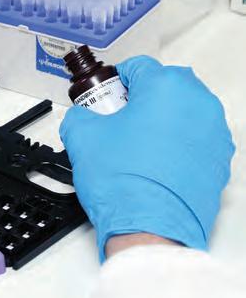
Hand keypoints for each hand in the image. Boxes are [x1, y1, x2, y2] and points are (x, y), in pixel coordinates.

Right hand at [60, 56, 234, 261]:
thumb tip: (82, 116)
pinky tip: (155, 160)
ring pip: (182, 110)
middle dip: (141, 97)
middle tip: (120, 118)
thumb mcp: (82, 137)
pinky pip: (194, 136)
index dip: (116, 79)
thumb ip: (78, 114)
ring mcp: (214, 133)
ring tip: (137, 142)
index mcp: (167, 88)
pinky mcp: (220, 159)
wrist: (149, 230)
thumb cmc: (124, 184)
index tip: (108, 94)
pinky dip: (177, 140)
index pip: (138, 66)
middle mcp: (199, 104)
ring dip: (160, 118)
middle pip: (165, 86)